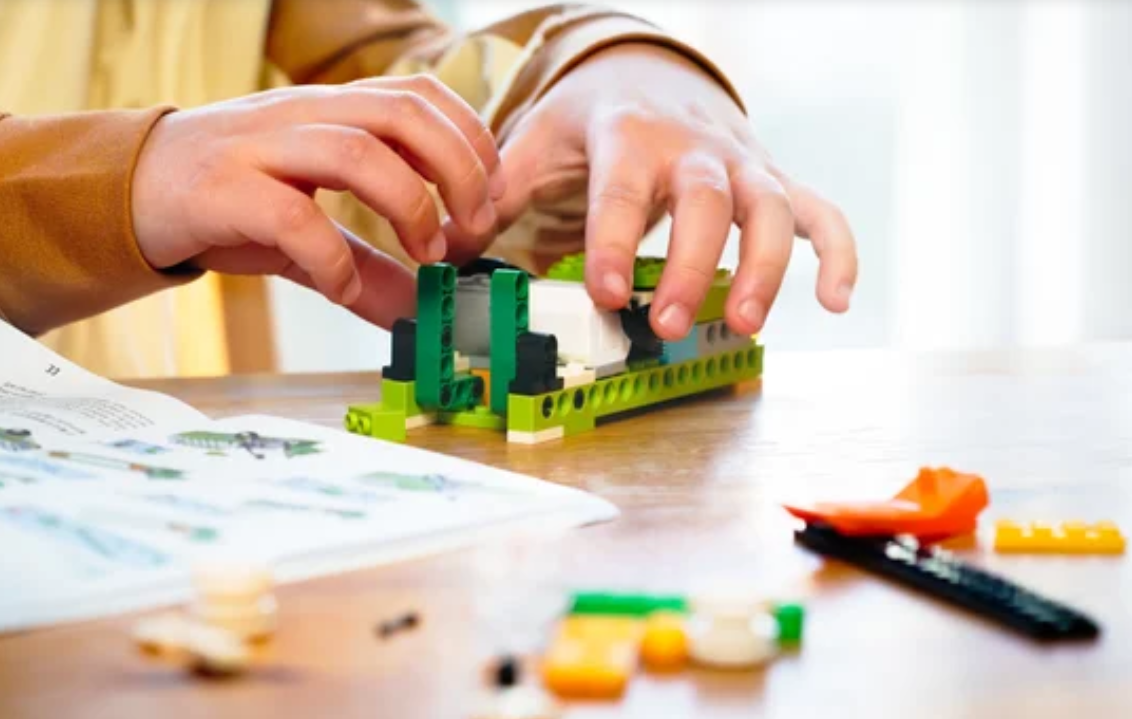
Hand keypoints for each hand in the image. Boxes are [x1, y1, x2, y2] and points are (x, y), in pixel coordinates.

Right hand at [132, 76, 504, 327]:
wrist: (128, 195)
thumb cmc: (227, 201)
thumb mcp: (307, 230)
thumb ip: (365, 264)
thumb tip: (418, 311)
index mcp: (329, 112)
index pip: (419, 95)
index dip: (470, 140)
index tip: (490, 198)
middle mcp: (301, 117)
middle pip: (400, 111)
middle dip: (457, 169)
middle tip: (471, 229)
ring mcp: (260, 147)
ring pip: (353, 149)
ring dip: (409, 204)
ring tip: (425, 255)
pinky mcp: (221, 190)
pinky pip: (291, 216)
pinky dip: (331, 258)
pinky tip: (341, 288)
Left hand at [447, 44, 857, 340]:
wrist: (650, 71)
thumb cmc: (592, 121)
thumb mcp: (540, 140)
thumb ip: (498, 189)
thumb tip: (449, 243)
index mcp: (627, 136)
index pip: (620, 190)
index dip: (612, 241)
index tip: (602, 292)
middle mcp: (692, 147)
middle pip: (704, 200)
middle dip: (690, 262)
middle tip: (663, 322)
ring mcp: (741, 163)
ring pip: (772, 208)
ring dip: (764, 267)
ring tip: (743, 324)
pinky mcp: (774, 180)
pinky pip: (821, 211)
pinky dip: (837, 251)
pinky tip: (835, 301)